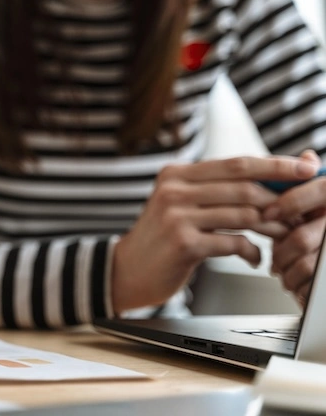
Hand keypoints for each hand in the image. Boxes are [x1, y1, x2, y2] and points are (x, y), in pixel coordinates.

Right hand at [112, 156, 316, 312]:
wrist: (127, 270)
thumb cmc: (162, 238)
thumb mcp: (181, 204)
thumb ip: (218, 190)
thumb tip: (271, 173)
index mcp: (176, 174)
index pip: (236, 163)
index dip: (275, 164)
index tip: (306, 167)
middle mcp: (174, 190)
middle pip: (244, 187)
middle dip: (280, 200)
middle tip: (298, 213)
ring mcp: (177, 216)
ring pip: (244, 214)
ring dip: (271, 228)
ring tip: (280, 237)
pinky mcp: (184, 243)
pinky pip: (234, 242)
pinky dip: (252, 251)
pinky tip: (254, 257)